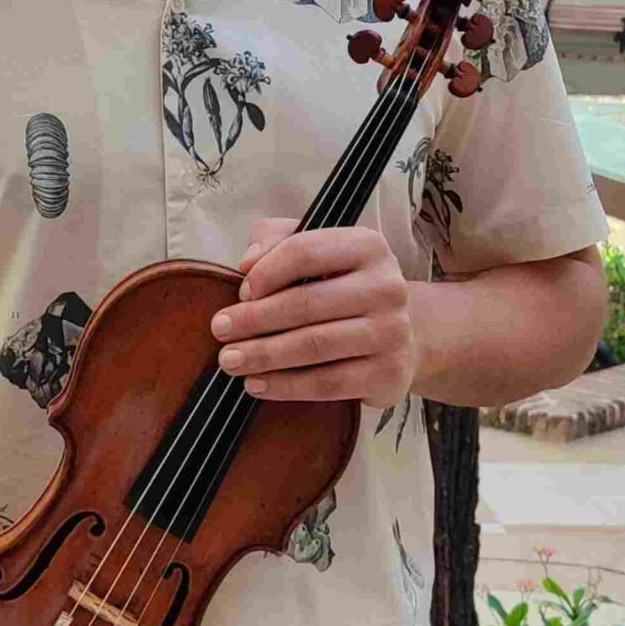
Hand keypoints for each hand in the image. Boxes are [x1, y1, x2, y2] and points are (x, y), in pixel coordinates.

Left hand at [214, 218, 420, 406]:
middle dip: (255, 318)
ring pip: (315, 345)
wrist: (403, 335)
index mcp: (369, 246)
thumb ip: (277, 239)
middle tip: (220, 329)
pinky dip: (286, 386)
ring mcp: (392, 333)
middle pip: (306, 302)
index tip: (240, 290)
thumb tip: (247, 261)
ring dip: (264, 355)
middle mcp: (388, 287)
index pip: (305, 251)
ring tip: (231, 360)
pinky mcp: (388, 373)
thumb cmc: (345, 288)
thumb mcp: (318, 250)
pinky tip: (257, 384)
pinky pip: (328, 383)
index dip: (266, 271)